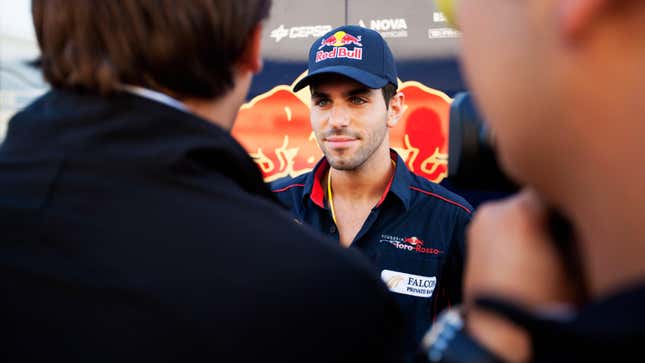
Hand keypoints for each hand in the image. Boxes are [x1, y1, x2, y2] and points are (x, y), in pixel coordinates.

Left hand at [463, 189, 577, 361]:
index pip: (554, 187)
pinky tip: (522, 257)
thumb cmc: (538, 301)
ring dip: (529, 222)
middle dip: (546, 213)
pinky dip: (513, 233)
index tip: (572, 224)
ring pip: (515, 210)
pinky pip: (500, 224)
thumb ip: (573, 230)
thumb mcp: (574, 263)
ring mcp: (480, 222)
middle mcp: (496, 209)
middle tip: (558, 240)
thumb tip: (568, 217)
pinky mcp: (471, 236)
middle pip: (532, 198)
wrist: (498, 329)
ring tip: (538, 252)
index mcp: (522, 210)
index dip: (568, 203)